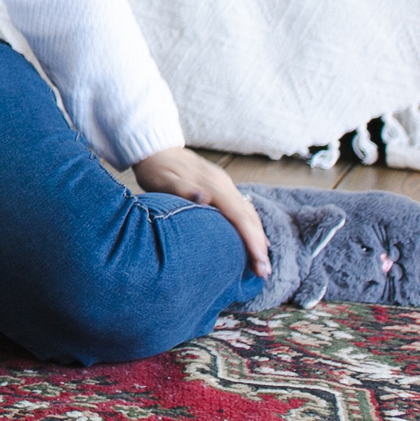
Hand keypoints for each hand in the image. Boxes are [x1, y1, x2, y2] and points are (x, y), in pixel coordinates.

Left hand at [132, 146, 269, 278]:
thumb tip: (204, 198)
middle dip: (259, 245)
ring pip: (250, 213)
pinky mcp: (222, 186)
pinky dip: (252, 226)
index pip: (239, 216)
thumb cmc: (156, 168)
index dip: (251, 240)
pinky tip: (256, 240)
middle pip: (249, 217)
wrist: (155, 147)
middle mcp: (224, 184)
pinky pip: (244, 208)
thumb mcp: (161, 180)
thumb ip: (181, 189)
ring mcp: (225, 184)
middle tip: (264, 272)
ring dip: (259, 237)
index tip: (259, 262)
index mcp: (212, 185)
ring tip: (262, 264)